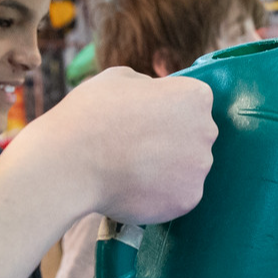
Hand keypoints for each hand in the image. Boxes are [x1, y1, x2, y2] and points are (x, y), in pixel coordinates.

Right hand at [10, 67, 214, 223]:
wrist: (70, 162)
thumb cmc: (90, 114)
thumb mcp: (119, 78)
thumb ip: (148, 86)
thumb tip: (153, 94)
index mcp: (195, 96)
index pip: (192, 103)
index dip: (167, 111)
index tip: (144, 119)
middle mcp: (206, 130)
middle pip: (195, 137)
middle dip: (172, 141)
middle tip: (136, 147)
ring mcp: (199, 167)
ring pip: (188, 169)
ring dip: (167, 170)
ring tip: (132, 169)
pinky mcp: (188, 199)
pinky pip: (178, 196)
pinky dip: (160, 195)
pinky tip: (134, 187)